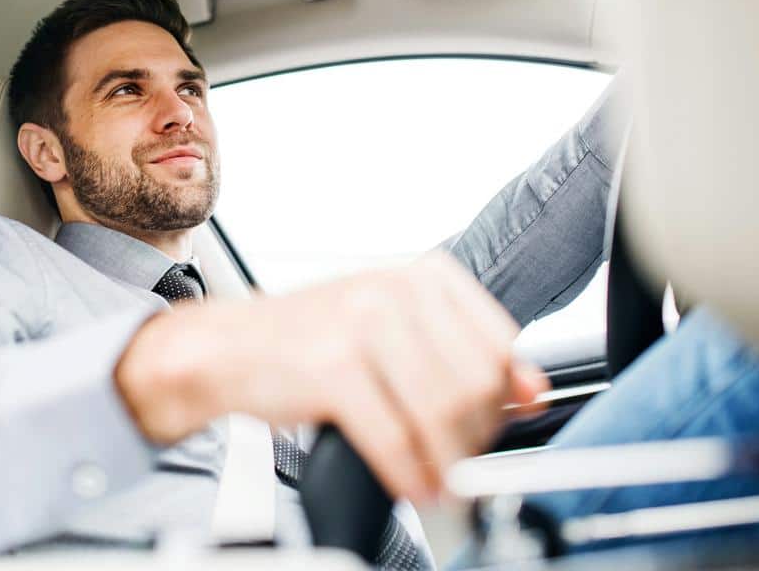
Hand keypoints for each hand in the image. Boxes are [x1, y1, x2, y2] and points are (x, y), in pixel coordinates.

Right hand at [115, 251, 548, 502]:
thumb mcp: (397, 333)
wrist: (227, 348)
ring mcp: (362, 325)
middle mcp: (395, 289)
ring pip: (441, 413)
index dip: (499, 401)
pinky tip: (411, 484)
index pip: (499, 345)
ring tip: (438, 481)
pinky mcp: (331, 368)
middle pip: (475, 383)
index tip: (487, 429)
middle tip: (458, 464)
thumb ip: (465, 357)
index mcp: (422, 274)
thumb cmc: (313, 341)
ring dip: (446, 464)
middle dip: (473, 439)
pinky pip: (394, 438)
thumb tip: (531, 391)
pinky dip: (409, 473)